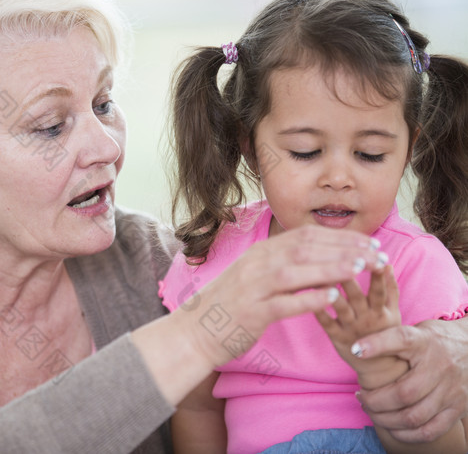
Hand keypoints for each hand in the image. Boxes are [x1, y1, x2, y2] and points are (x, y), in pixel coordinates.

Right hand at [182, 225, 387, 367]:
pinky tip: (333, 297)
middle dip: (344, 248)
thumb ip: (280, 264)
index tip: (368, 242)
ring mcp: (252, 288)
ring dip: (331, 267)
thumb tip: (314, 255)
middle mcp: (256, 265)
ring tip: (361, 268)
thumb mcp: (252, 276)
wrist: (193, 332)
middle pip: (305, 249)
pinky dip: (309, 298)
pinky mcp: (251, 313)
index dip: (339, 237)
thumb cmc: (227, 306)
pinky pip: (284, 303)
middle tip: (376, 252)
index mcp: (259, 254)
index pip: (305, 237)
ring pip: (296, 271)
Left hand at [315, 266, 407, 388]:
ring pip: (340, 307)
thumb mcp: (393, 311)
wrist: (378, 366)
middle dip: (347, 276)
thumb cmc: (384, 331)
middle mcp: (366, 319)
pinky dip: (318, 311)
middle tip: (336, 257)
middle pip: (356, 295)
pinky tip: (308, 296)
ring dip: (330, 290)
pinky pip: (326, 323)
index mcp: (381, 310)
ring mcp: (351, 329)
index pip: (379, 290)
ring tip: (319, 273)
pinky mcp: (337, 338)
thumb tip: (387, 263)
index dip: (377, 275)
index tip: (372, 257)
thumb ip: (390, 288)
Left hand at [353, 318, 467, 442]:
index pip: (402, 339)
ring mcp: (452, 390)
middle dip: (375, 401)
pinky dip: (407, 434)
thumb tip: (355, 350)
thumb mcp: (412, 331)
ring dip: (386, 419)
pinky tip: (392, 427)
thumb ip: (388, 339)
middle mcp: (441, 366)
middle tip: (361, 397)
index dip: (376, 344)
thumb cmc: (431, 340)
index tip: (355, 350)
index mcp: (425, 342)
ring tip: (372, 411)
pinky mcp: (458, 408)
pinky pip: (430, 430)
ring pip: (415, 416)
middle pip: (404, 393)